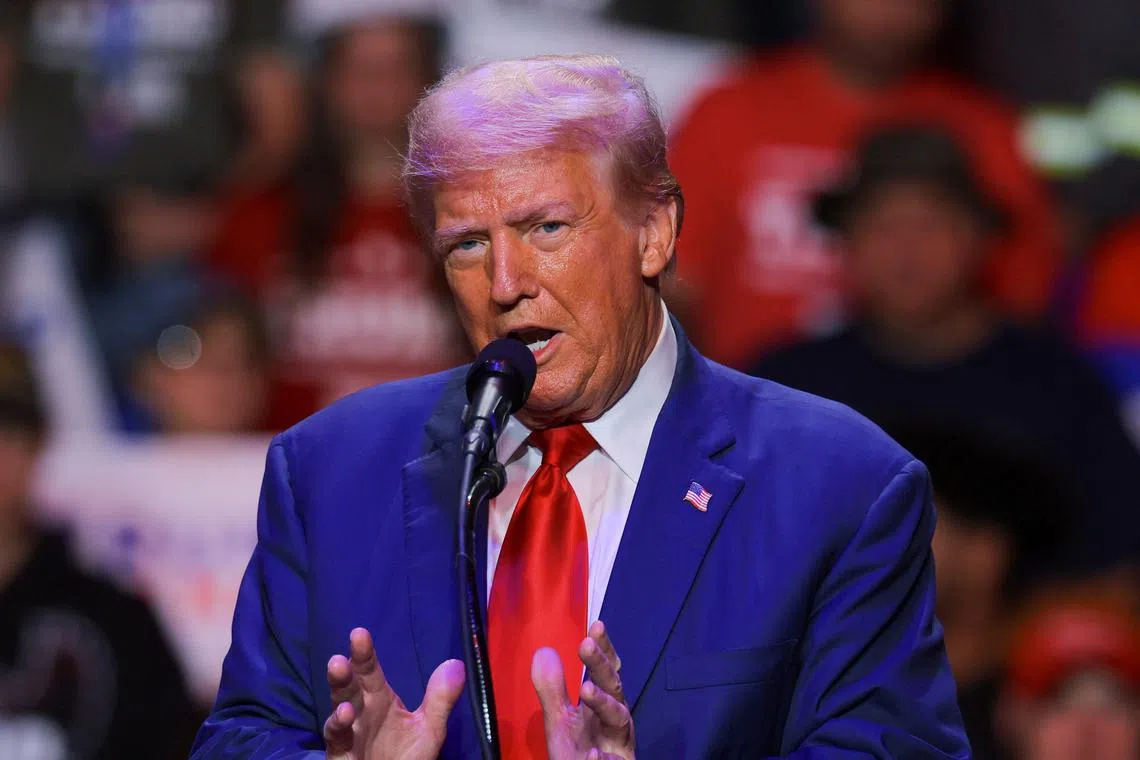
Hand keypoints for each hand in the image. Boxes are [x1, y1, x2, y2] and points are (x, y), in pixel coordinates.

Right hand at [324, 627, 465, 759]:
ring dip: (338, 690)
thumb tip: (456, 663)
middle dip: (345, 670)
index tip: (359, 633)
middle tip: (341, 656)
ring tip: (338, 672)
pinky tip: (345, 712)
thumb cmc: (406, 757)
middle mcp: (361, 711)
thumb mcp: (429, 729)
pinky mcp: (341, 753)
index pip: (369, 671)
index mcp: (379, 700)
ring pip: (339, 706)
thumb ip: (440, 699)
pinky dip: (338, 724)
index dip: (364, 654)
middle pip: (350, 686)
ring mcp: (349, 731)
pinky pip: (337, 737)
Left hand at [533, 621, 634, 759]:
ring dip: (604, 703)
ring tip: (587, 688)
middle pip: (613, 687)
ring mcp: (620, 745)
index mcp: (603, 704)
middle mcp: (616, 719)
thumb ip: (553, 690)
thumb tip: (544, 651)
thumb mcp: (561, 721)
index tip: (596, 625)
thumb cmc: (579, 753)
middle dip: (601, 666)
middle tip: (586, 643)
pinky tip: (591, 753)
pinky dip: (602, 759)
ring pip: (619, 719)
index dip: (603, 649)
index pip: (607, 671)